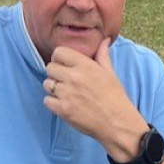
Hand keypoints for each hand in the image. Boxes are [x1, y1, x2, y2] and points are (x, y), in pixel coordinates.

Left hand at [42, 38, 146, 155]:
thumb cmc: (115, 97)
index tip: (64, 66)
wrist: (118, 124)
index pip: (59, 52)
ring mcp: (67, 93)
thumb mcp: (110, 73)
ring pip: (46, 84)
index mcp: (85, 65)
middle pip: (49, 67)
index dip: (59, 59)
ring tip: (66, 94)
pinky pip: (46, 101)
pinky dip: (52, 103)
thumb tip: (103, 40)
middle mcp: (74, 77)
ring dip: (53, 89)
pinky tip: (64, 105)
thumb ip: (102, 55)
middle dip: (55, 74)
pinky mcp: (63, 109)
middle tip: (65, 82)